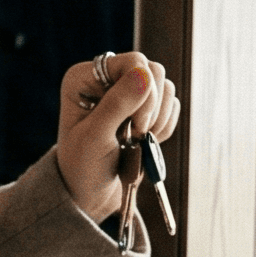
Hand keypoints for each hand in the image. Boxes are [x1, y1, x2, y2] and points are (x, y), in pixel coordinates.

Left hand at [53, 53, 179, 224]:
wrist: (91, 194)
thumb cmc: (84, 167)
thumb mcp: (95, 137)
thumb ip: (117, 104)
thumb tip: (145, 73)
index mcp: (84, 78)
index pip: (133, 62)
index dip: (144, 92)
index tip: (136, 126)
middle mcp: (105, 78)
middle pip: (153, 70)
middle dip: (152, 107)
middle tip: (137, 135)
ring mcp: (127, 92)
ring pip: (165, 87)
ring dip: (158, 119)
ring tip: (137, 141)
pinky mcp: (144, 108)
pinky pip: (171, 105)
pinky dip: (164, 127)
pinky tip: (144, 142)